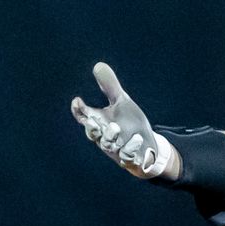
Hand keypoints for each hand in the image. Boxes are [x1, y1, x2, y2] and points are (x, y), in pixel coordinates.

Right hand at [70, 63, 171, 177]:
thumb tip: (98, 65)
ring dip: (110, 137)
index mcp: (100, 122)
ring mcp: (116, 150)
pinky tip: (137, 138)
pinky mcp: (130, 160)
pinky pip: (127, 158)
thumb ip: (110, 87)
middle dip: (92, 128)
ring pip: (107, 146)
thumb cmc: (130, 122)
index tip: (77, 101)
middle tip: (94, 121)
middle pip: (93, 134)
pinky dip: (130, 150)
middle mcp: (105, 137)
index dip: (79, 111)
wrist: (148, 145)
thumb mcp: (122, 102)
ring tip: (115, 126)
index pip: (84, 117)